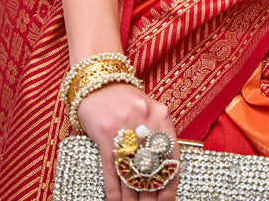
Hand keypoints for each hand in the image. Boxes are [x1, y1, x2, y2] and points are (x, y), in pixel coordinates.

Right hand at [77, 82, 178, 200]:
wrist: (97, 80)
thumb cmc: (123, 98)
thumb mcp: (146, 111)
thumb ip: (155, 134)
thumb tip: (161, 171)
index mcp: (161, 115)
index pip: (171, 158)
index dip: (168, 185)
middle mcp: (145, 121)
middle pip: (151, 169)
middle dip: (149, 195)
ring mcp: (125, 128)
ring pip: (132, 174)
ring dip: (131, 198)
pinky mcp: (105, 134)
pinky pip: (112, 169)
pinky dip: (114, 190)